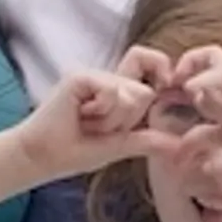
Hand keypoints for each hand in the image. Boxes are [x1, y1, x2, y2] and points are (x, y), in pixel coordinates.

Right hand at [10, 53, 176, 180]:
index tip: (165, 85)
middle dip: (127, 120)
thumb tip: (179, 145)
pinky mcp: (80, 77)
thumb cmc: (74, 152)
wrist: (42, 158)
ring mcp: (92, 75)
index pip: (151, 63)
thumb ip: (147, 141)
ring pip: (131, 94)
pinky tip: (79, 115)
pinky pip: (112, 92)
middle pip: (145, 91)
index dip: (161, 72)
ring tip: (87, 123)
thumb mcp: (118, 146)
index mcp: (116, 90)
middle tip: (98, 127)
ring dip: (111, 120)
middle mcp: (106, 77)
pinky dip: (101, 112)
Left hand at [152, 44, 221, 166]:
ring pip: (206, 75)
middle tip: (174, 85)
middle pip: (200, 56)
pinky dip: (210, 90)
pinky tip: (217, 102)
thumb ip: (204, 136)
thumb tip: (178, 149)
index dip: (184, 73)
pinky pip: (215, 78)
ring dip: (209, 101)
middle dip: (185, 69)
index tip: (170, 90)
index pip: (200, 64)